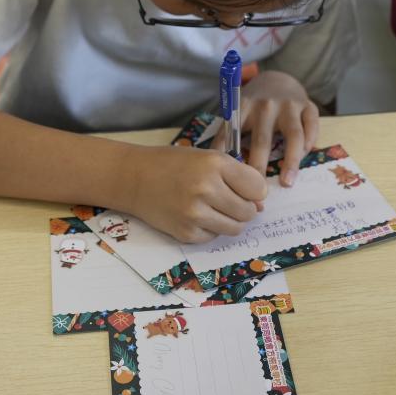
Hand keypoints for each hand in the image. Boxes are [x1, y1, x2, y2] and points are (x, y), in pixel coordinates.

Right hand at [121, 144, 266, 243]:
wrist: (134, 178)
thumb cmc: (173, 164)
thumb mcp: (207, 158)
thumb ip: (236, 176)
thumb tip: (260, 205)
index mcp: (215, 164)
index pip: (257, 187)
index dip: (255, 191)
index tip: (245, 189)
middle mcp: (206, 189)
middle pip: (249, 211)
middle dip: (244, 208)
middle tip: (228, 200)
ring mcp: (195, 214)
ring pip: (236, 228)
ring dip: (231, 220)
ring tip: (214, 208)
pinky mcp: (186, 233)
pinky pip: (215, 236)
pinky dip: (211, 228)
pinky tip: (197, 215)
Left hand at [214, 70, 317, 186]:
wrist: (277, 79)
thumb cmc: (253, 105)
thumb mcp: (236, 113)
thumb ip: (227, 136)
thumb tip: (216, 168)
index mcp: (243, 107)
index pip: (235, 137)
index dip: (233, 164)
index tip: (232, 185)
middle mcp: (266, 105)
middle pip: (262, 141)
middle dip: (259, 168)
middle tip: (258, 192)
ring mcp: (289, 104)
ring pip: (293, 136)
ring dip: (291, 162)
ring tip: (287, 183)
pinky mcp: (309, 106)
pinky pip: (312, 128)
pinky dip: (309, 144)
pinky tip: (304, 158)